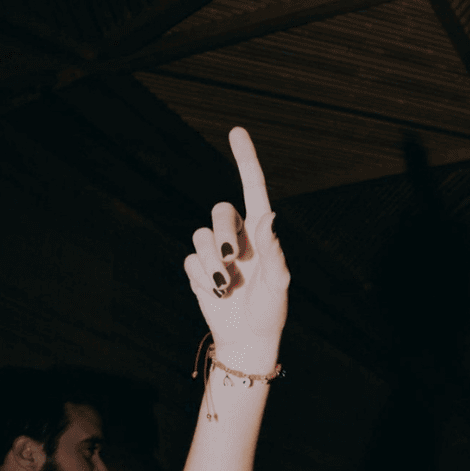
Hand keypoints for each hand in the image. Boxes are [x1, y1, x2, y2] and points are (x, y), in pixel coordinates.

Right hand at [183, 128, 289, 372]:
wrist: (249, 338)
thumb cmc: (271, 310)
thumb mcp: (278, 282)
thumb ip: (274, 250)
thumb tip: (269, 215)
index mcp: (261, 233)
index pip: (252, 188)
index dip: (245, 160)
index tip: (236, 131)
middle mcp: (237, 236)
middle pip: (220, 211)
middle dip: (223, 233)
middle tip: (232, 259)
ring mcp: (216, 253)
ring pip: (201, 237)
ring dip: (213, 264)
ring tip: (226, 287)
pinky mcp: (198, 270)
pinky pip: (191, 261)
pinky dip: (203, 279)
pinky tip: (217, 294)